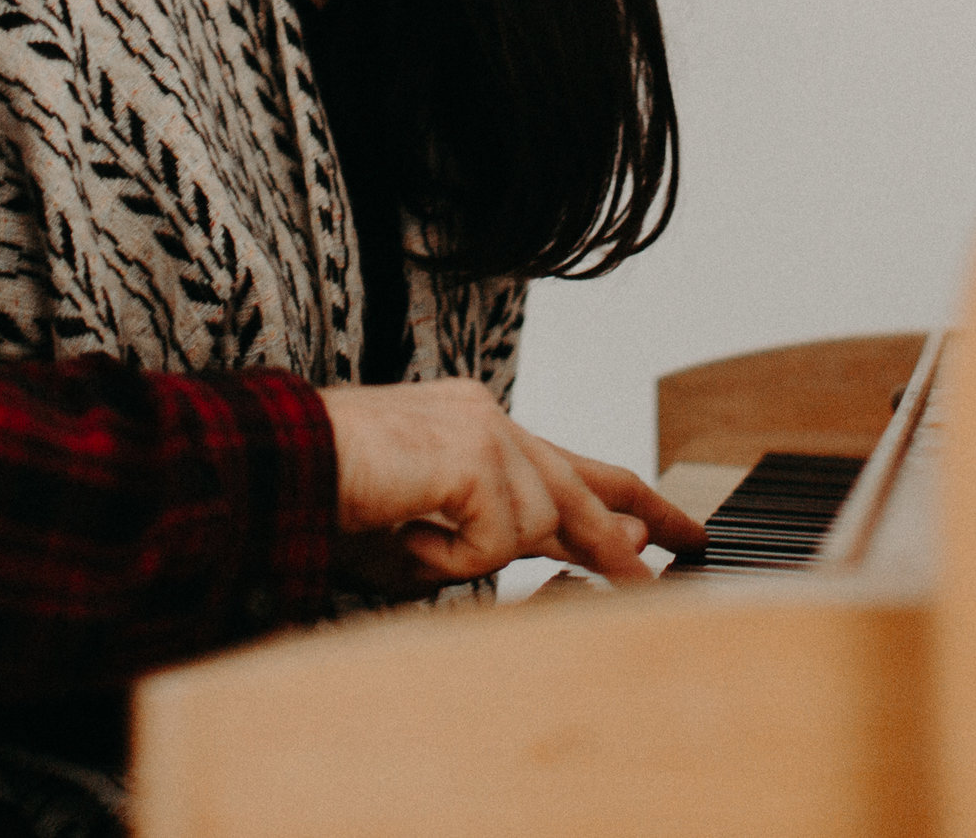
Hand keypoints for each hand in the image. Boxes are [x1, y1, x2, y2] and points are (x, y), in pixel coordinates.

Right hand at [320, 379, 706, 587]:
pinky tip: (404, 531)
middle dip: (639, 524)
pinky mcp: (476, 456)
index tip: (660, 528)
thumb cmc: (338, 500)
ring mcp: (486, 429)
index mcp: (476, 426)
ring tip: (410, 537)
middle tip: (692, 548)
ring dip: (473, 556)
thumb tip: (608, 550)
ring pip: (536, 526)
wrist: (282, 462)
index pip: (567, 465)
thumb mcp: (431, 536)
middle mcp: (489, 416)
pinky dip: (447, 560)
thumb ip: (509, 542)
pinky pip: (493, 545)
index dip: (621, 501)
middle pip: (584, 484)